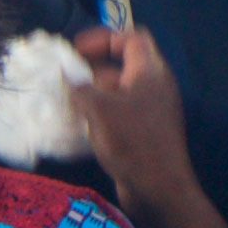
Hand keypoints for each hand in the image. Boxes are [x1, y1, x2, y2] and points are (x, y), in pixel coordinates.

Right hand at [70, 26, 198, 214]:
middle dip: (95, 65)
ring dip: (95, 90)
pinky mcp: (145, 131)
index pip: (131, 38)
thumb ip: (81, 87)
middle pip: (125, 62)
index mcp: (150, 72)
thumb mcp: (100, 109)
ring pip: (121, 89)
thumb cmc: (131, 141)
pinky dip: (102, 110)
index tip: (76, 49)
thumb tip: (68, 74)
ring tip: (68, 97)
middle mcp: (154, 86)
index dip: (103, 37)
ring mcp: (152, 110)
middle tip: (69, 73)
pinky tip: (81, 121)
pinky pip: (121, 111)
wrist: (159, 189)